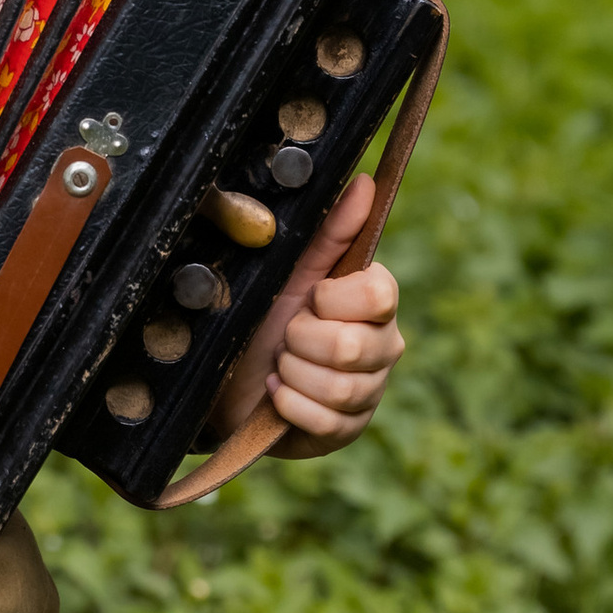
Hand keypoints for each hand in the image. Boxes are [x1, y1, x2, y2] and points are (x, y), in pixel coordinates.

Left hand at [205, 170, 404, 460]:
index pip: (379, 293)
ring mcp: (369, 392)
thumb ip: (331, 231)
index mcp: (376, 302)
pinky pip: (324, 421)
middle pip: (353, 346)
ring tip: (280, 363)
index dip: (332, 298)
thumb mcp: (291, 271)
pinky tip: (277, 393)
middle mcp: (384, 346)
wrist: (228, 374)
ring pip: (340, 387)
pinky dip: (288, 404)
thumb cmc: (265, 314)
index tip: (309, 297)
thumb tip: (364, 182)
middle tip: (286, 334)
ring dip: (293, 373)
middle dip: (301, 340)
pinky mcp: (348, 430)